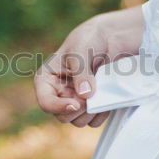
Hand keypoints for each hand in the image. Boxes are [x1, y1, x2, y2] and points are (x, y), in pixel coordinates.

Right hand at [34, 7, 143, 127]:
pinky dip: (101, 114)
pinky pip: (94, 122)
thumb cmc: (90, 38)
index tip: (76, 103)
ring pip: (77, 121)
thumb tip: (85, 95)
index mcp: (47, 79)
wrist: (112, 37)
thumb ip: (81, 72)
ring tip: (100, 94)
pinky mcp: (91, 105)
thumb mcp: (81, 50)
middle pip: (62, 116)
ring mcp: (75, 100)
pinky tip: (107, 99)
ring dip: (90, 113)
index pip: (45, 102)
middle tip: (91, 94)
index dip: (58, 107)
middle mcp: (59, 92)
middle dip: (77, 109)